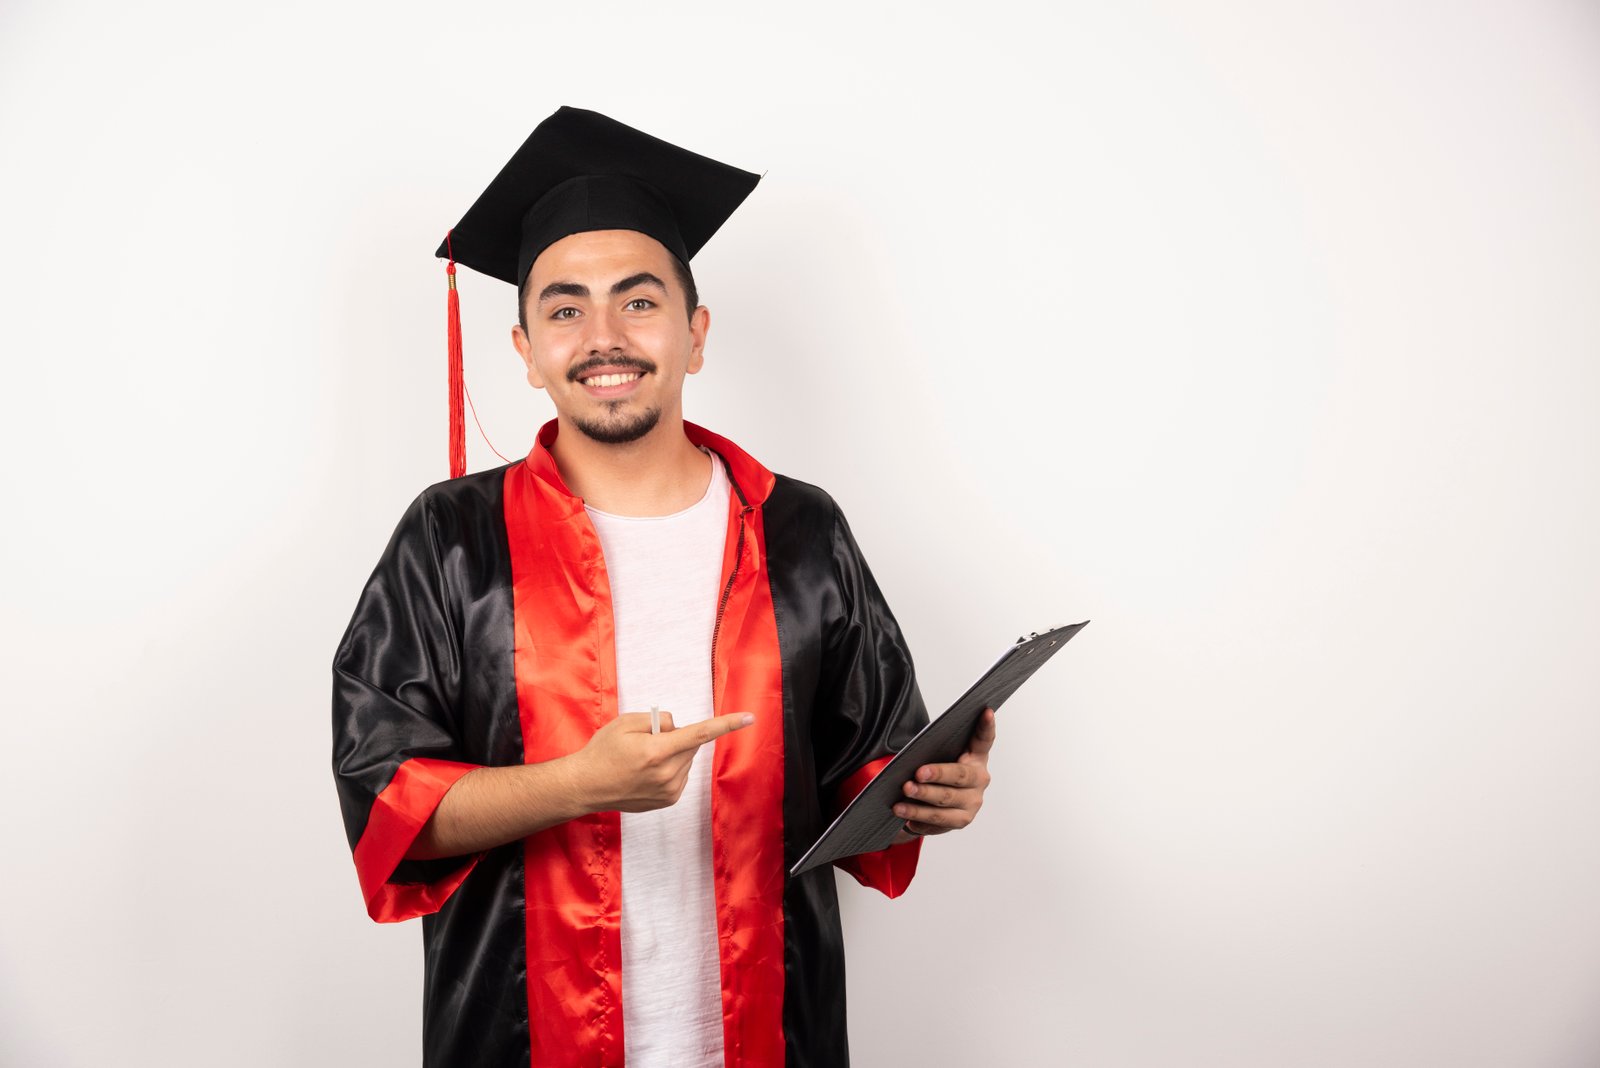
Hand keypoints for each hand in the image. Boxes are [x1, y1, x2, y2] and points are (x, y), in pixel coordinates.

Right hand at [571, 710, 753, 813]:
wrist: (586, 786)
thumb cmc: (603, 751)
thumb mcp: (626, 723)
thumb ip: (657, 720)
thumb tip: (677, 727)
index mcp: (657, 752)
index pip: (700, 734)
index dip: (727, 724)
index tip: (749, 718)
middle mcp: (667, 774)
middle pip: (690, 745)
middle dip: (677, 737)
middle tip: (648, 740)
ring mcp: (669, 790)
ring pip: (687, 760)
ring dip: (674, 753)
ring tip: (644, 759)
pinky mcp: (669, 800)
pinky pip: (681, 774)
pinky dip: (671, 767)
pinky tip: (647, 772)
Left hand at [893, 706, 994, 835]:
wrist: (937, 804)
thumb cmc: (937, 771)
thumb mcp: (940, 756)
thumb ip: (935, 748)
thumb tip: (914, 750)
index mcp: (976, 757)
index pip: (983, 739)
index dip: (986, 725)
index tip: (986, 710)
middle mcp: (979, 780)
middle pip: (959, 776)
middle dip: (937, 775)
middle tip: (917, 774)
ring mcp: (971, 803)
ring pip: (945, 803)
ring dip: (921, 803)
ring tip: (900, 800)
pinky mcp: (960, 822)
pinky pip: (937, 823)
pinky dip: (920, 820)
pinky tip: (906, 818)